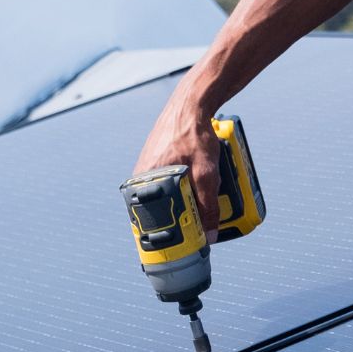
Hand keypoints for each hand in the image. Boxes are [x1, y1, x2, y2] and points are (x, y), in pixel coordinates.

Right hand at [131, 87, 227, 235]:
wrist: (192, 104)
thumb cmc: (195, 134)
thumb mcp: (207, 173)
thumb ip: (208, 204)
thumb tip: (210, 234)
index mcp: (146, 182)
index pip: (150, 222)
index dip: (166, 236)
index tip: (181, 247)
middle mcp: (142, 176)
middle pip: (159, 211)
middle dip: (178, 219)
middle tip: (195, 225)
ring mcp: (148, 168)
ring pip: (164, 197)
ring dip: (182, 203)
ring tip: (199, 201)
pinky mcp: (156, 161)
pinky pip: (166, 183)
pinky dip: (180, 188)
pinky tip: (193, 185)